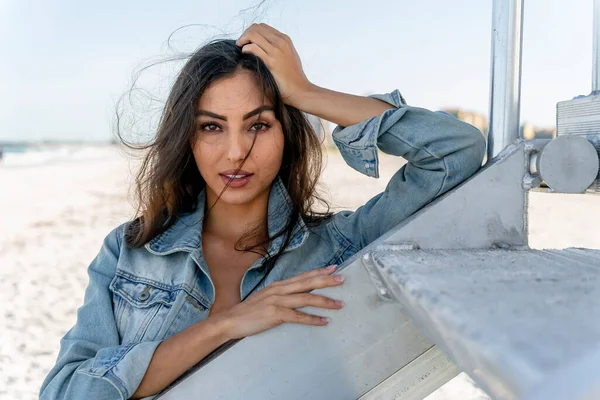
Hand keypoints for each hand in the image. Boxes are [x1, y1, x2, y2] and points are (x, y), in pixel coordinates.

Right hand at [216, 265, 344, 339]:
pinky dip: (312, 319)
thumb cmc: (249, 311)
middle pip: (307, 283)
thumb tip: (295, 295)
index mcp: (278, 285)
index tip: (333, 268)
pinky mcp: (275, 314)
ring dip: (324, 301)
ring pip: (306, 299)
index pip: (303, 276)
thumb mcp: (266, 297)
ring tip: (339, 304)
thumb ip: (280, 295)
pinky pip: (298, 317)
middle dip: (326, 281)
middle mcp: (279, 289)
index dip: (319, 272)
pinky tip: (323, 321)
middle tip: (342, 279)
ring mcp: (277, 301)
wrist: (230, 320)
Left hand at [236, 23, 312, 107]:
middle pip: (256, 27)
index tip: (247, 41)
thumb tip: (264, 46)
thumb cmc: (294, 77)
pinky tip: (245, 54)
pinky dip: (246, 49)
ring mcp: (277, 51)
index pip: (262, 26)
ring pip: (253, 34)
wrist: (301, 90)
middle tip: (241, 44)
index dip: (251, 32)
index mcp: (285, 39)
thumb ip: (279, 49)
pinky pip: (253, 48)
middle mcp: (281, 42)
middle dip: (245, 34)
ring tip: (240, 48)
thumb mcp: (288, 57)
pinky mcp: (272, 62)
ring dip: (243, 39)